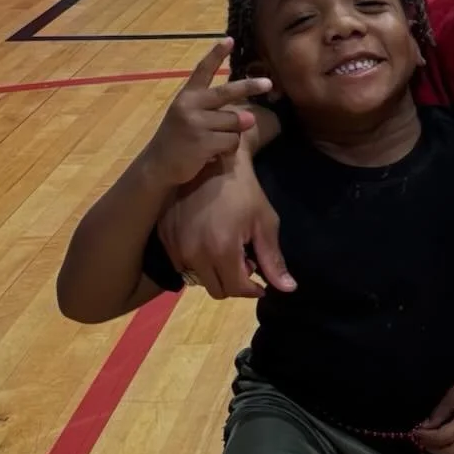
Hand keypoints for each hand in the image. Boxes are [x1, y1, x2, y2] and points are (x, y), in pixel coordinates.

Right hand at [140, 39, 271, 191]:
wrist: (158, 165)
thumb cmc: (179, 139)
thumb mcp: (189, 117)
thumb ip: (215, 112)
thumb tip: (250, 118)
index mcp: (187, 96)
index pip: (202, 70)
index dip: (216, 54)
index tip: (229, 40)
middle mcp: (190, 105)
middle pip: (226, 92)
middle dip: (249, 87)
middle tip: (268, 83)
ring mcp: (196, 123)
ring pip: (234, 122)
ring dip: (233, 133)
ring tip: (215, 141)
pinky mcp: (202, 142)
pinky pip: (232, 141)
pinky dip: (229, 149)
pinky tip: (213, 153)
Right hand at [157, 128, 293, 301]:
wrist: (212, 163)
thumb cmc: (244, 191)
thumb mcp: (265, 223)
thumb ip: (273, 259)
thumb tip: (288, 288)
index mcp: (220, 250)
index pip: (235, 289)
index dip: (252, 290)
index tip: (260, 284)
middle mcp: (193, 253)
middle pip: (215, 289)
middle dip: (233, 282)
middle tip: (245, 262)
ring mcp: (175, 245)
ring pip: (196, 278)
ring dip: (214, 273)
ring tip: (226, 250)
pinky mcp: (164, 237)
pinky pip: (180, 263)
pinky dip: (196, 261)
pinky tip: (208, 243)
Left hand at [413, 361, 453, 453]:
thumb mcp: (453, 396)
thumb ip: (438, 414)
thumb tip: (426, 427)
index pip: (441, 439)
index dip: (426, 437)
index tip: (413, 433)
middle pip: (449, 452)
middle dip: (433, 448)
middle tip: (420, 439)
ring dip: (442, 449)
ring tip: (430, 439)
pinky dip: (451, 445)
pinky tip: (443, 436)